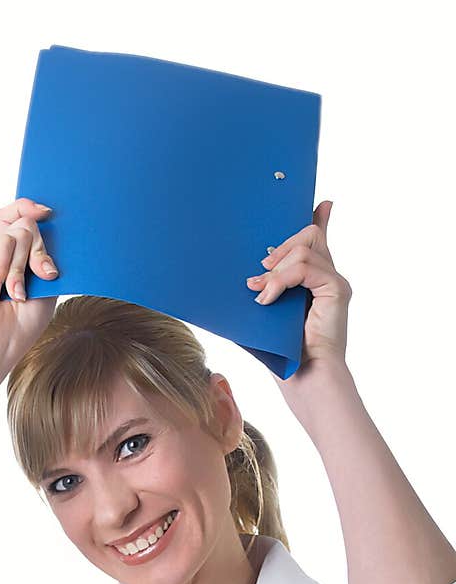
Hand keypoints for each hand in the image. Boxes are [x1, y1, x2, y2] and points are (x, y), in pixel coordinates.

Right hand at [0, 197, 59, 371]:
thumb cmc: (21, 322)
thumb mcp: (45, 279)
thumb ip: (42, 247)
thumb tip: (40, 214)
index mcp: (14, 255)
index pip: (23, 216)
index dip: (34, 208)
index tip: (48, 212)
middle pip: (25, 222)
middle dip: (40, 249)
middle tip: (42, 276)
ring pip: (18, 229)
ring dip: (23, 266)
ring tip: (16, 292)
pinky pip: (1, 240)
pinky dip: (5, 266)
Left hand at [245, 200, 351, 391]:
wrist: (303, 379)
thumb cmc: (281, 353)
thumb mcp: (263, 314)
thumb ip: (262, 291)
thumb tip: (245, 279)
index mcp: (313, 280)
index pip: (318, 238)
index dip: (318, 219)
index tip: (321, 204)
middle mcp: (327, 276)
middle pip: (307, 235)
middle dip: (277, 248)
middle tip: (257, 277)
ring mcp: (334, 282)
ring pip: (303, 248)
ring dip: (275, 271)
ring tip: (261, 295)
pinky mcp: (337, 290)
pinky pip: (307, 267)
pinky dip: (282, 280)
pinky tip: (269, 300)